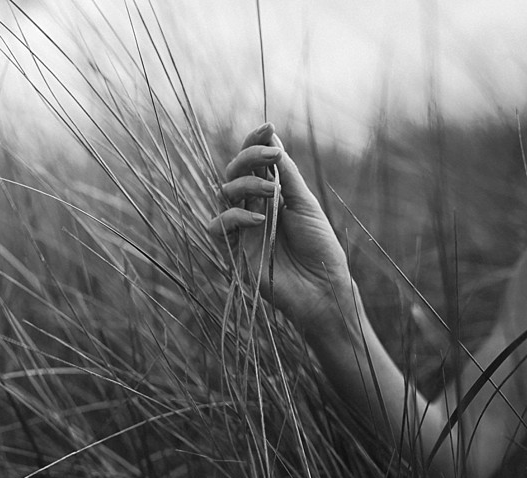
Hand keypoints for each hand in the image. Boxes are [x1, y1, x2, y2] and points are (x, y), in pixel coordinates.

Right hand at [208, 123, 352, 326]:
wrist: (322, 288)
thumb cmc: (320, 247)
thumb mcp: (305, 205)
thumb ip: (286, 175)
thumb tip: (273, 140)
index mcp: (272, 193)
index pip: (255, 161)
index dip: (256, 141)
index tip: (268, 127)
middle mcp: (254, 206)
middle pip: (235, 171)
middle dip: (250, 157)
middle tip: (272, 157)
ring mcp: (243, 227)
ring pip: (224, 192)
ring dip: (246, 186)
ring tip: (272, 194)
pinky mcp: (234, 250)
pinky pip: (218, 226)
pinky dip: (235, 218)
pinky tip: (258, 221)